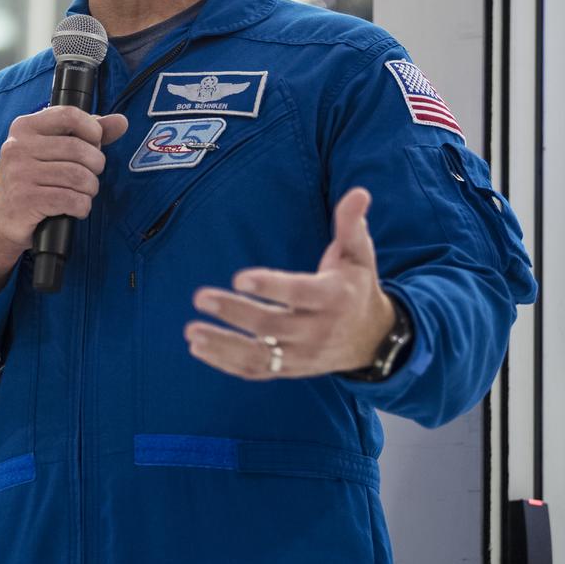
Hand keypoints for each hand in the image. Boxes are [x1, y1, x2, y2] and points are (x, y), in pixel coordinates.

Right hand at [0, 106, 128, 296]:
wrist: (1, 220)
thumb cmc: (32, 181)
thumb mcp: (52, 151)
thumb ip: (87, 134)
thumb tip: (120, 121)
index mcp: (24, 127)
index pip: (69, 115)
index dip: (92, 130)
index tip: (94, 143)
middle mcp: (17, 146)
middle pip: (79, 149)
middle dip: (95, 166)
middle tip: (89, 176)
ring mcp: (19, 173)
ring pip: (78, 176)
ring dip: (89, 189)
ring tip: (82, 193)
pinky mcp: (25, 200)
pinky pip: (71, 200)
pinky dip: (82, 206)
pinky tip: (76, 208)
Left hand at [184, 187, 396, 379]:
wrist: (373, 338)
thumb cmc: (355, 287)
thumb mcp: (359, 256)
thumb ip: (352, 224)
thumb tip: (358, 192)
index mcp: (335, 298)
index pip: (300, 293)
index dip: (271, 286)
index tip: (239, 278)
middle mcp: (318, 330)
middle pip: (273, 325)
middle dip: (235, 313)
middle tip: (200, 297)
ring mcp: (302, 354)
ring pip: (260, 355)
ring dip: (223, 345)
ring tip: (191, 331)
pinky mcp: (290, 369)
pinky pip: (256, 371)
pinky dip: (226, 363)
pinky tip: (198, 348)